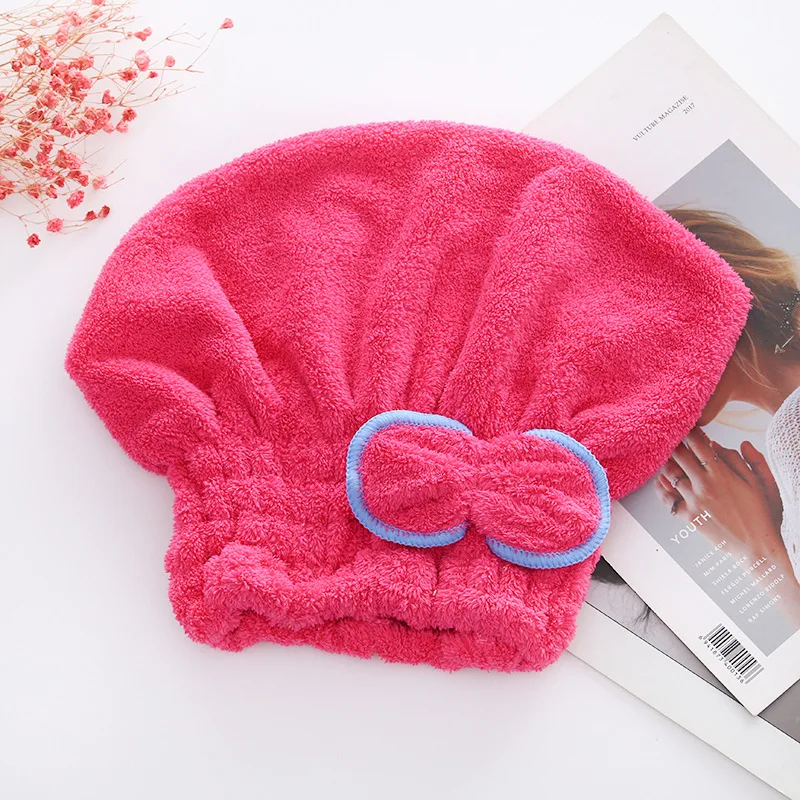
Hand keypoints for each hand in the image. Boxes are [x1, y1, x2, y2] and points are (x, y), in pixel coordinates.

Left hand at [655, 428, 781, 559]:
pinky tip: (660, 480)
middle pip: (678, 455)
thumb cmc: (759, 512)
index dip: (690, 432)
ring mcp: (693, 501)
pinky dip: (661, 486)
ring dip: (666, 462)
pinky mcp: (687, 516)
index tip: (687, 427)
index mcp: (721, 474)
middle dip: (674, 443)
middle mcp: (703, 485)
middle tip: (671, 438)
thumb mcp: (756, 482)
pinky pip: (666, 498)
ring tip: (665, 456)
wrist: (756, 545)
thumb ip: (737, 459)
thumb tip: (715, 444)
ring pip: (668, 473)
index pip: (698, 444)